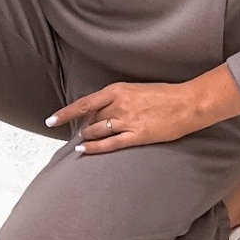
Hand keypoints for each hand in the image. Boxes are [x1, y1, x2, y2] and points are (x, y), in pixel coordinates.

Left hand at [45, 80, 198, 153]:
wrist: (188, 103)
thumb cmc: (165, 95)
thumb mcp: (137, 90)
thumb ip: (119, 99)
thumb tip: (103, 109)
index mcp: (117, 90)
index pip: (84, 103)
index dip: (65, 113)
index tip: (51, 120)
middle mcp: (118, 105)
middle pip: (90, 118)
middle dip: (82, 125)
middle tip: (78, 131)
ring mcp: (127, 121)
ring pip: (97, 130)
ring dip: (86, 136)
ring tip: (80, 140)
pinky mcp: (137, 136)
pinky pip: (110, 144)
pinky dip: (94, 147)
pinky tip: (83, 150)